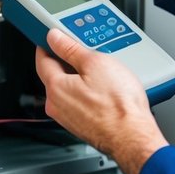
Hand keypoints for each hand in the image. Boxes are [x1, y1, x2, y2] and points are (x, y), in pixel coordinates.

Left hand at [35, 29, 168, 173]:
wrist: (132, 136)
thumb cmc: (118, 105)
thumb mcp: (96, 63)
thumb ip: (71, 48)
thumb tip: (55, 38)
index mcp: (55, 87)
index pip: (42, 59)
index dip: (48, 44)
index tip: (54, 37)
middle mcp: (56, 105)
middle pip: (55, 75)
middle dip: (67, 61)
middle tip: (84, 51)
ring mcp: (68, 118)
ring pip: (68, 90)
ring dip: (79, 79)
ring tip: (101, 72)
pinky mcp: (82, 126)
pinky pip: (79, 103)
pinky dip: (87, 94)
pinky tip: (105, 91)